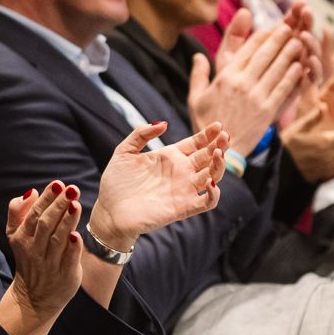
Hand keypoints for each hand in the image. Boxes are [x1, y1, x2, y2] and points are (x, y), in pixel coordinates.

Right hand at [0, 181, 85, 326]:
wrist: (33, 298)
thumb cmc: (29, 259)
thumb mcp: (15, 236)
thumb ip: (18, 212)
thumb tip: (30, 192)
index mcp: (22, 237)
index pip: (34, 214)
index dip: (46, 199)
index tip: (57, 184)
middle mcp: (34, 250)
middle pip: (45, 224)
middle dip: (58, 205)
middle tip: (71, 189)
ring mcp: (49, 264)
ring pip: (57, 240)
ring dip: (66, 222)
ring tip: (75, 204)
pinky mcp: (64, 276)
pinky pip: (68, 260)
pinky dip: (72, 248)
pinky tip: (77, 235)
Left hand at [91, 121, 225, 244]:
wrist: (109, 211)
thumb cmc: (116, 182)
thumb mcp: (124, 152)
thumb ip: (141, 134)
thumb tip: (163, 123)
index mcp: (171, 157)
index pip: (197, 143)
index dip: (209, 135)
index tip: (217, 125)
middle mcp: (182, 172)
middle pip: (209, 157)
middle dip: (219, 146)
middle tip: (224, 136)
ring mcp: (184, 190)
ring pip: (213, 175)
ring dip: (219, 164)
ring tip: (217, 153)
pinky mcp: (183, 208)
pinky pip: (207, 201)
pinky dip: (214, 193)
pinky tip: (210, 181)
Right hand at [188, 21, 303, 152]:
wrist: (218, 149)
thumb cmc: (206, 123)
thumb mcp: (195, 98)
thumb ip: (198, 75)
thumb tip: (198, 56)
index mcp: (225, 78)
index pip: (247, 50)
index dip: (261, 37)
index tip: (270, 28)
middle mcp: (241, 84)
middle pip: (265, 54)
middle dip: (280, 38)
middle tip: (291, 27)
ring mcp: (256, 97)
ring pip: (278, 68)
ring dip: (291, 53)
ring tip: (300, 41)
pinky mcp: (267, 110)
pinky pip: (284, 88)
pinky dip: (294, 75)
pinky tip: (301, 66)